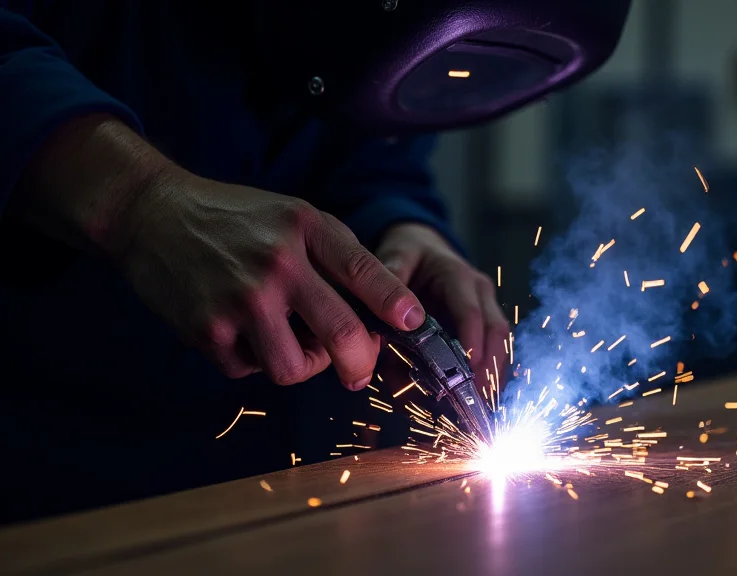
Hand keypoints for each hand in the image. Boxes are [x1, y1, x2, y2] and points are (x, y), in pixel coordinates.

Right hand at [117, 170, 425, 387]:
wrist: (150, 214)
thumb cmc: (234, 219)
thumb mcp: (293, 216)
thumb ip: (335, 256)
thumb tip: (382, 311)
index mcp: (305, 228)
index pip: (365, 270)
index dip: (395, 304)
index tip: (413, 324)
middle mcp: (277, 263)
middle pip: (341, 334)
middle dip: (361, 364)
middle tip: (359, 369)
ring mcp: (240, 299)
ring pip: (294, 368)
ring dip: (302, 365)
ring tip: (292, 341)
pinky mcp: (207, 329)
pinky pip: (249, 370)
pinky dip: (253, 360)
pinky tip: (243, 331)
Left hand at [375, 223, 508, 388]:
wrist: (421, 245)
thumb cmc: (408, 254)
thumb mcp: (394, 258)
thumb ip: (386, 289)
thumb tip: (377, 328)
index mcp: (458, 276)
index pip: (472, 313)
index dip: (472, 343)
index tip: (467, 370)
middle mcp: (479, 292)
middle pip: (496, 332)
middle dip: (488, 367)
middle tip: (475, 400)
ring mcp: (486, 307)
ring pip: (500, 343)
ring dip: (492, 375)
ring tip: (479, 407)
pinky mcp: (483, 322)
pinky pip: (494, 349)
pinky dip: (488, 374)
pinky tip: (479, 398)